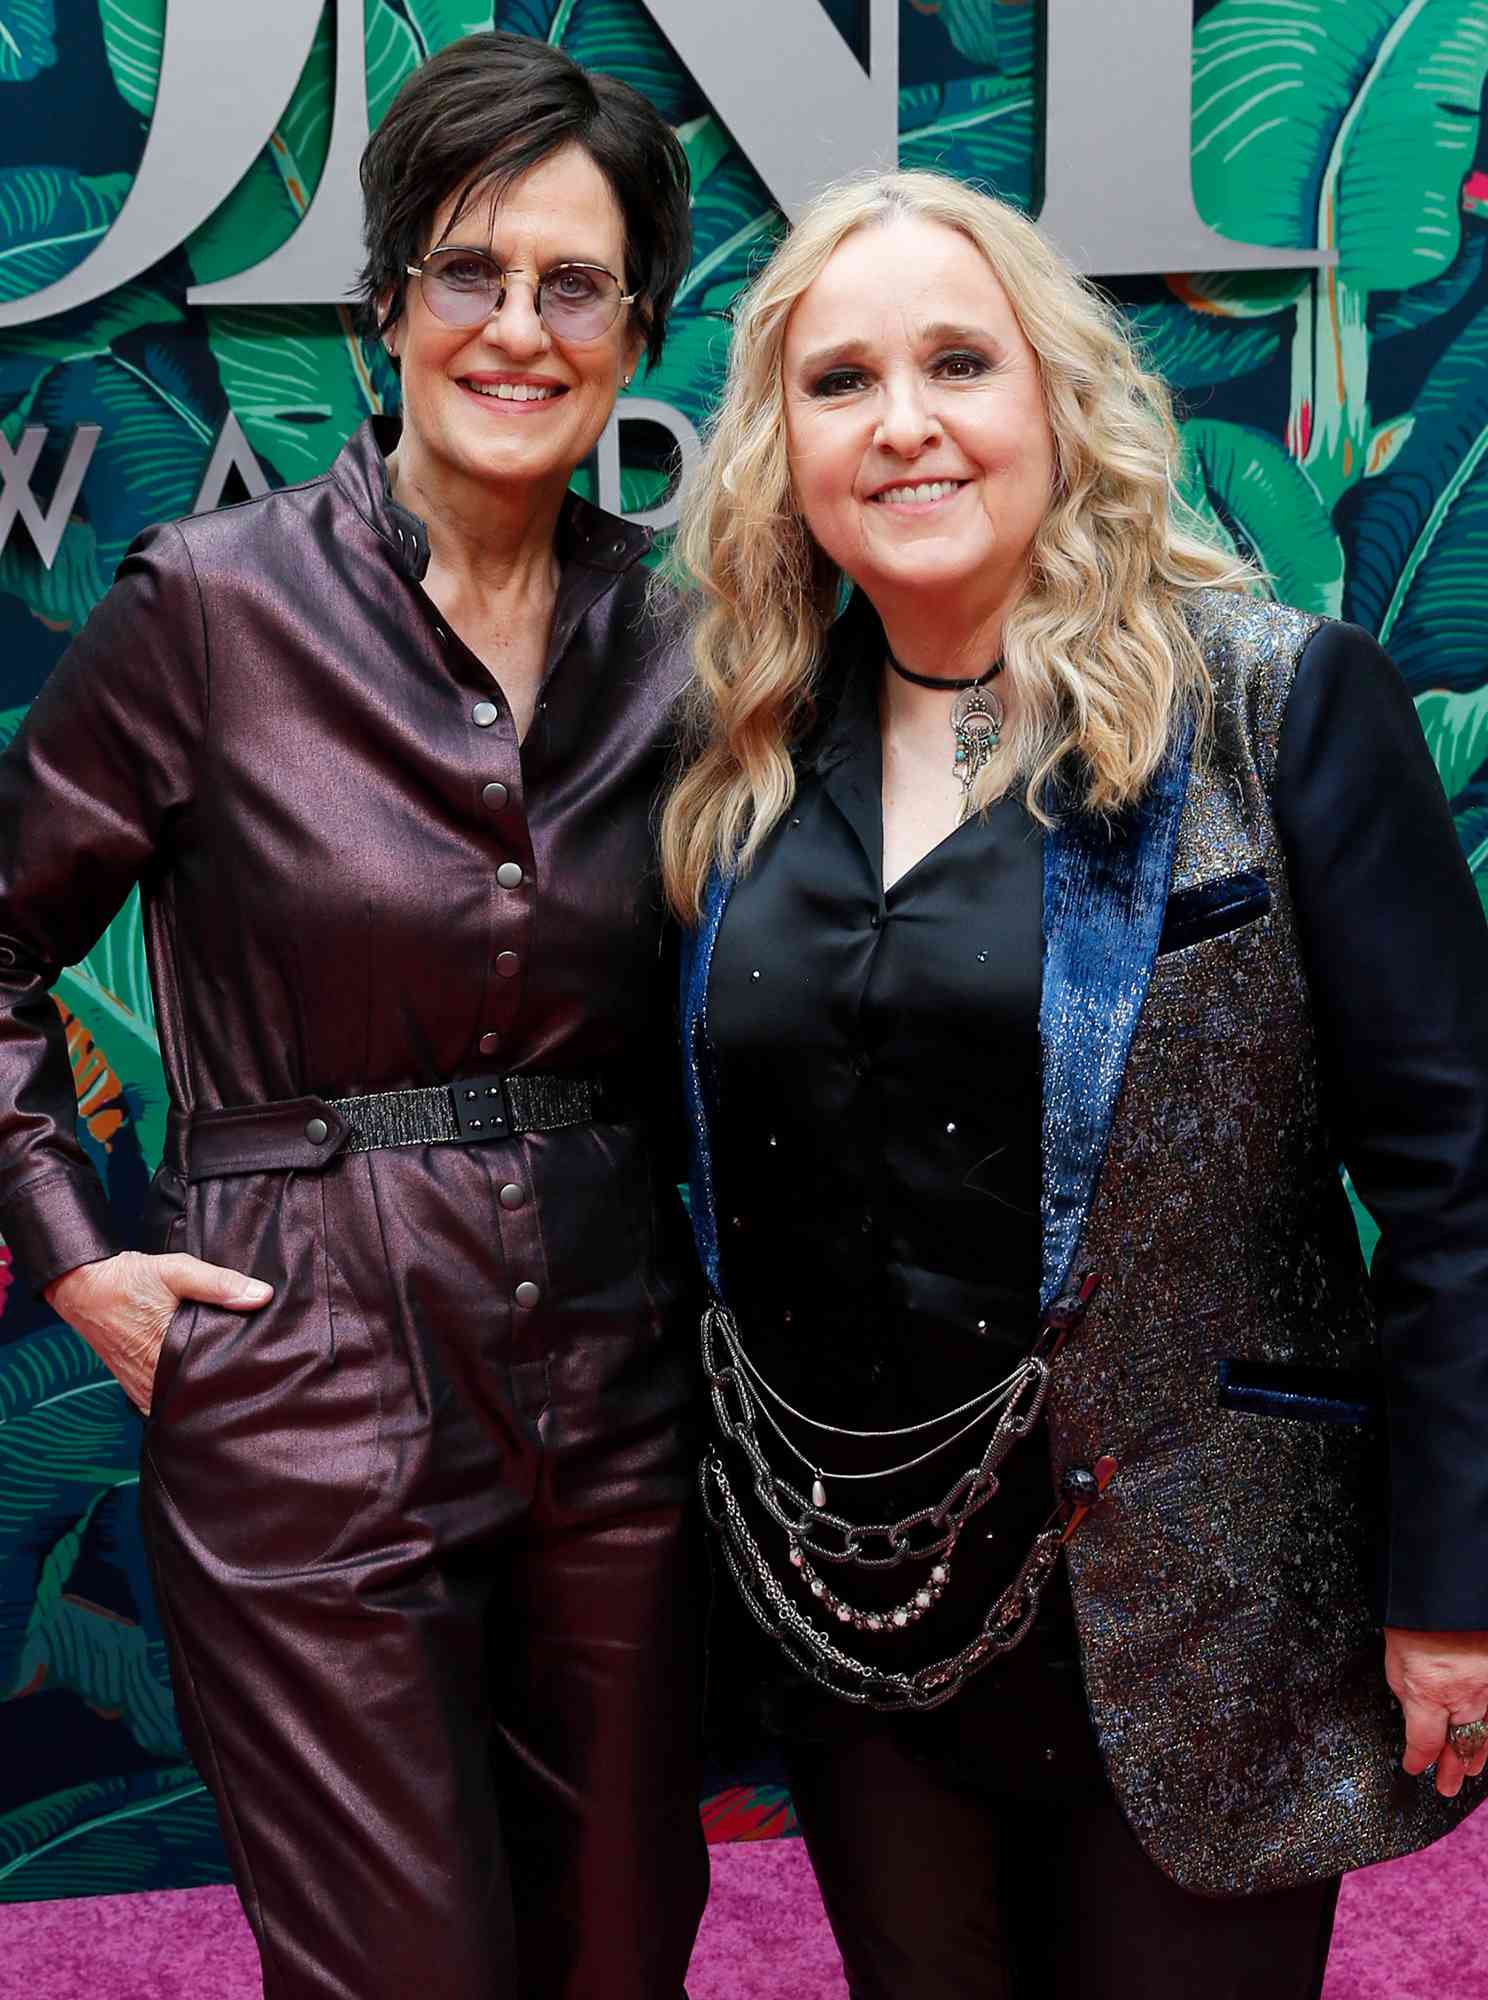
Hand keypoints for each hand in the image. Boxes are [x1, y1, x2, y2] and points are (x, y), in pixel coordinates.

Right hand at [43, 1249, 271, 1414]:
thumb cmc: (127, 1280)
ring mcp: (142, 1388)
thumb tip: (261, 1296)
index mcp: (165, 1355)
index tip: (260, 1366)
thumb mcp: (176, 1270)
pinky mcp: (136, 1387)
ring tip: (229, 1373)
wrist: (82, 1287)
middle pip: (200, 1393)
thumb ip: (219, 1283)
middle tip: (251, 1369)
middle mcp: (152, 1380)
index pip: (213, 1379)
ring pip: (183, 1399)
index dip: (238, 1373)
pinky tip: (199, 1376)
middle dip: (224, 1382)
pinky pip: (165, 1398)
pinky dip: (181, 1391)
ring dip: (202, 1388)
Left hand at [1384, 1626, 1487, 1796]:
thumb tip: (1413, 1715)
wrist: (1444, 1593)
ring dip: (1475, 1754)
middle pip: (1460, 1746)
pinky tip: (1485, 1741)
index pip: (1424, 1742)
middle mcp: (1463, 1697)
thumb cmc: (1414, 1620)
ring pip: (1483, 1732)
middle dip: (1452, 1769)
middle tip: (1447, 1789)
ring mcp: (1485, 1688)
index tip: (1413, 1767)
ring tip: (1469, 1771)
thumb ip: (1406, 1694)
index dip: (1418, 1759)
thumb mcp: (1395, 1660)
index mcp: (1429, 1694)